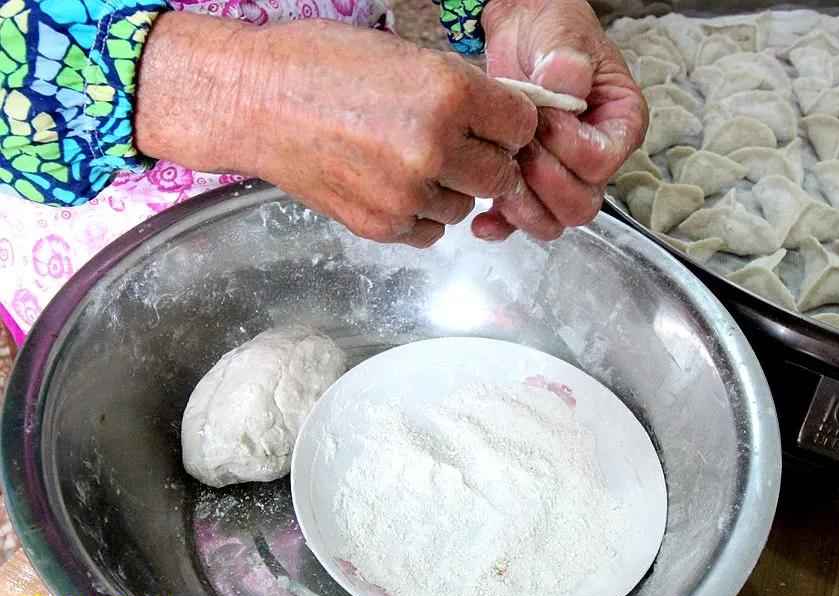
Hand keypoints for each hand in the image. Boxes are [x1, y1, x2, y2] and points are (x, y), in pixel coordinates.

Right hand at [135, 13, 537, 247]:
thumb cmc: (321, 67)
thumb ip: (461, 90)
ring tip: (411, 162)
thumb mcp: (405, 56)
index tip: (494, 125)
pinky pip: (429, 232)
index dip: (509, 125)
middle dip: (486, 161)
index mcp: (447, 94)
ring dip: (450, 190)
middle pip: (500, 175)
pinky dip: (420, 214)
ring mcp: (406, 192)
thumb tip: (505, 119)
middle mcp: (433, 147)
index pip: (521, 126)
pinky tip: (394, 185)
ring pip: (465, 207)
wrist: (252, 102)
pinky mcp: (380, 225)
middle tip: (456, 147)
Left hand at [473, 0, 647, 240]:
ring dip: (523, 206)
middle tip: (518, 147)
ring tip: (499, 173)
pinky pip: (520, 219)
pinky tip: (483, 218)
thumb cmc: (553, 29)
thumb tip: (564, 84)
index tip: (544, 118)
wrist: (522, 27)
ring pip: (553, 220)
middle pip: (581, 204)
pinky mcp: (529, 182)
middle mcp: (596, 158)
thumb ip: (567, 61)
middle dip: (544, 182)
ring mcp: (562, 175)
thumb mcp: (564, 33)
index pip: (601, 162)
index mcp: (620, 124)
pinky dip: (501, 224)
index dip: (569, 148)